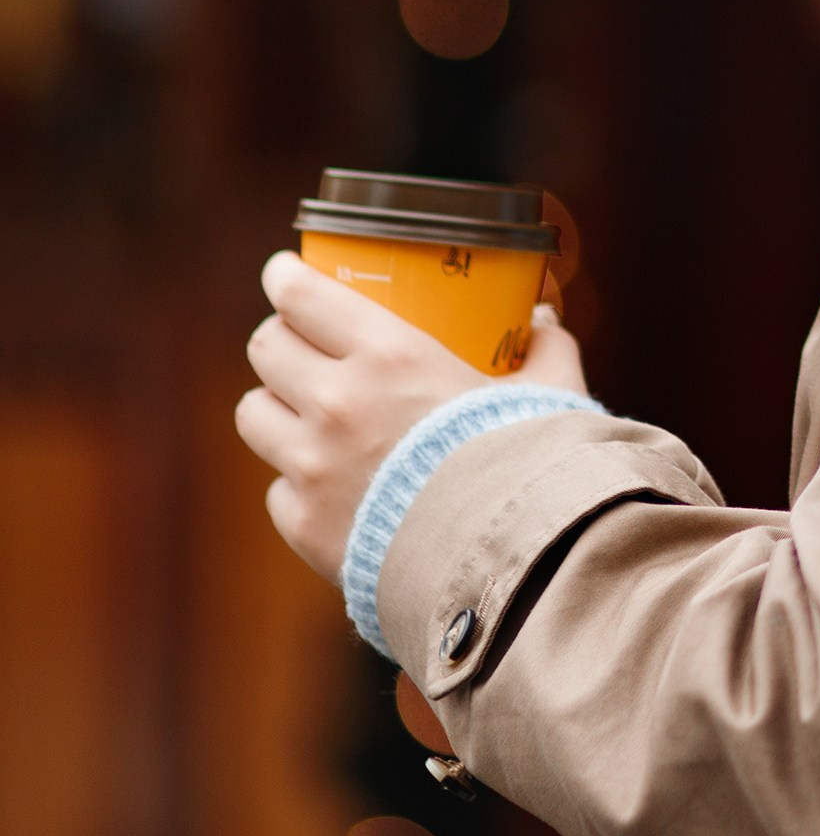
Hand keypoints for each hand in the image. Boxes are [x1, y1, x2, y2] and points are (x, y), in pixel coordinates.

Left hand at [238, 253, 589, 584]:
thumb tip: (543, 323)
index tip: (285, 272)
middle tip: (300, 345)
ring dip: (276, 408)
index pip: (302, 295)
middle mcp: (336, 402)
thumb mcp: (549, 395)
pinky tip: (332, 490)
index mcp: (390, 355)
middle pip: (266, 347)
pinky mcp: (304, 524)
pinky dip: (299, 487)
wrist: (510, 563)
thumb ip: (547, 350)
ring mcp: (311, 466)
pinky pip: (278, 490)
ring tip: (303, 416)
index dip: (286, 276)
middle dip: (281, 340)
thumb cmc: (531, 467)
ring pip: (254, 413)